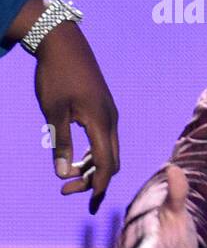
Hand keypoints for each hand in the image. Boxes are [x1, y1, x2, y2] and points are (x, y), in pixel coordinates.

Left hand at [30, 9, 119, 213]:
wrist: (64, 44)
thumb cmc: (56, 76)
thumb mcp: (53, 111)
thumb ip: (60, 143)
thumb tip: (62, 174)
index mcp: (101, 123)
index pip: (106, 164)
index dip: (98, 186)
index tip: (87, 203)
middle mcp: (111, 121)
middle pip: (112, 161)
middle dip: (93, 180)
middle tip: (66, 191)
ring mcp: (109, 114)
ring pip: (108, 150)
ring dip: (92, 167)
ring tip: (67, 176)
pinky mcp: (103, 109)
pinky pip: (104, 139)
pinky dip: (93, 153)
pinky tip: (74, 156)